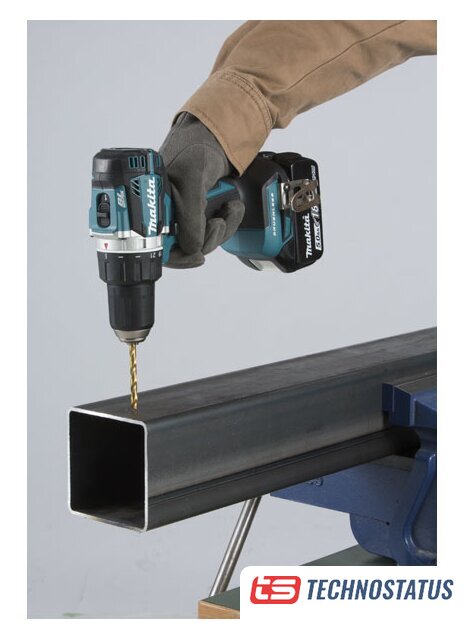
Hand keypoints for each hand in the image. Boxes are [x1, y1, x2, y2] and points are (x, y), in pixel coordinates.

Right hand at [159, 113, 244, 267]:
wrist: (218, 136)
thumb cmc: (195, 148)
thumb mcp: (192, 180)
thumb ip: (190, 216)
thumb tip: (191, 247)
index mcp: (151, 207)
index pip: (158, 246)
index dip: (177, 256)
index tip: (195, 256)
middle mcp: (165, 214)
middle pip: (183, 249)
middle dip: (205, 240)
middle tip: (216, 224)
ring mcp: (183, 216)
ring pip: (201, 243)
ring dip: (220, 231)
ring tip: (227, 211)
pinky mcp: (201, 215)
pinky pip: (213, 233)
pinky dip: (227, 224)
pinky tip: (231, 208)